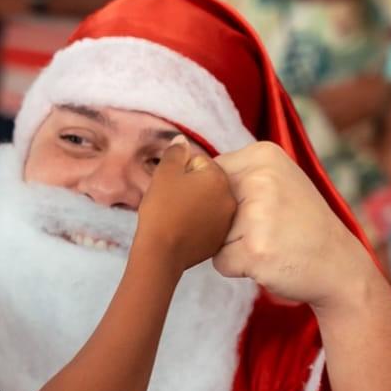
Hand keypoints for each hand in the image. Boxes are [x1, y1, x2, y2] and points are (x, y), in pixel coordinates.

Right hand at [136, 138, 236, 271]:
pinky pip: (209, 222)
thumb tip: (182, 140)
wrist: (161, 251)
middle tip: (171, 199)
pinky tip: (183, 228)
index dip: (180, 171)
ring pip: (208, 202)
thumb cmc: (161, 209)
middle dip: (191, 186)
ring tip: (176, 214)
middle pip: (207, 182)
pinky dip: (198, 222)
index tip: (169, 185)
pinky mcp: (219, 239)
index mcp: (218, 177)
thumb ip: (175, 153)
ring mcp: (226, 221)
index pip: (199, 162)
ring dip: (195, 203)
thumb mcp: (164, 174)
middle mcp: (229, 197)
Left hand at [211, 142, 372, 306]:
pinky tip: (269, 261)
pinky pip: (220, 262)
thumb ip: (236, 175)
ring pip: (211, 236)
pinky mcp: (255, 250)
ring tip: (269, 244)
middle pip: (207, 207)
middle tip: (267, 230)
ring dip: (231, 247)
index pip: (209, 176)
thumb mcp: (277, 182)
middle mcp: (261, 178)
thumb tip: (183, 166)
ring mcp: (258, 215)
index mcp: (263, 155)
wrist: (340, 265)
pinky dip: (238, 268)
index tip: (258, 209)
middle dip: (226, 226)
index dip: (223, 201)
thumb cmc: (301, 225)